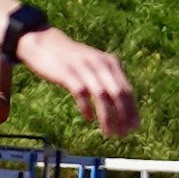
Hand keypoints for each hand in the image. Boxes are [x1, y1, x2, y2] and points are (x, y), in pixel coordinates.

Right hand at [19, 28, 137, 136]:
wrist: (44, 42)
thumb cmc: (73, 59)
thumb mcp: (95, 64)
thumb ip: (109, 79)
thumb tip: (124, 107)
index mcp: (111, 63)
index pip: (127, 90)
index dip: (132, 111)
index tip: (134, 128)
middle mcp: (100, 64)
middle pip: (118, 94)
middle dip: (123, 117)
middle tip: (123, 134)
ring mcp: (84, 68)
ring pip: (102, 96)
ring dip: (107, 117)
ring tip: (108, 133)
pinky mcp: (68, 73)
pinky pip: (81, 93)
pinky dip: (87, 108)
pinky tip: (89, 119)